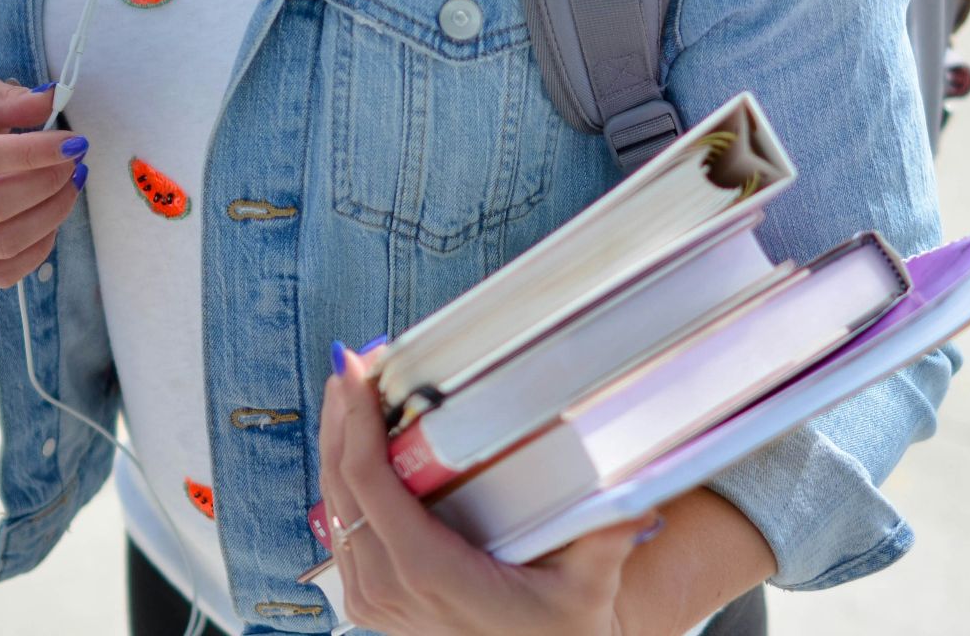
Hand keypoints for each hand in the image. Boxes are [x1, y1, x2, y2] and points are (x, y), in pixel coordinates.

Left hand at [319, 347, 659, 635]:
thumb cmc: (558, 635)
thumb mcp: (587, 587)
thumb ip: (606, 539)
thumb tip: (635, 494)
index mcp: (428, 573)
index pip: (370, 484)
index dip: (356, 421)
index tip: (357, 370)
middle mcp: (388, 589)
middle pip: (341, 485)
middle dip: (341, 417)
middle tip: (352, 362)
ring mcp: (375, 600)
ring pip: (335, 507)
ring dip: (338, 445)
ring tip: (351, 390)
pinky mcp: (373, 602)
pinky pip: (344, 531)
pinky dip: (344, 481)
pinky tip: (355, 447)